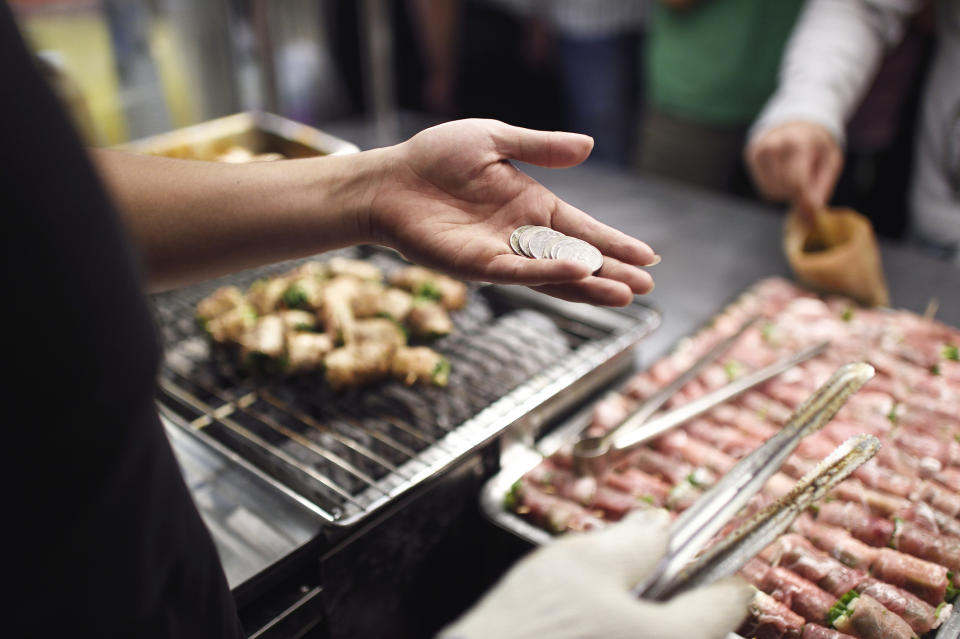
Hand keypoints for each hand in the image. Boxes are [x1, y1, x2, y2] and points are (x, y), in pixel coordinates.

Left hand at [366, 119, 657, 306]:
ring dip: (589, 285)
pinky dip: (548, 274)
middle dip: (611, 273)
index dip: (614, 243)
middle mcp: (522, 235)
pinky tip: (579, 275)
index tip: (648, 256)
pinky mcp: (476, 265)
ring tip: (625, 295)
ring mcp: (501, 253)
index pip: (582, 229)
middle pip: (576, 258)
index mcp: (532, 205)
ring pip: (553, 275)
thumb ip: (541, 147)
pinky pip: (518, 272)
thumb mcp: (495, 139)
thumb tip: (590, 145)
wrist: (391, 179)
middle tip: (647, 286)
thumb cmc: (436, 157)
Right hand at [438, 510, 752, 638]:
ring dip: (643, 619)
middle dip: (675, 599)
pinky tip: (583, 627)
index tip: (721, 564)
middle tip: (641, 578)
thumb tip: (658, 524)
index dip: (724, 573)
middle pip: (696, 630)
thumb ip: (632, 541)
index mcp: (674, 637)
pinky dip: (619, 633)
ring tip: (599, 604)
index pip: (728, 604)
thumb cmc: (529, 626)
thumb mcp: (579, 564)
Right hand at [745, 121, 843, 216]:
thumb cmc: (816, 144)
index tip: (810, 217)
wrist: (795, 121)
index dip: (804, 203)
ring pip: (770, 192)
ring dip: (784, 191)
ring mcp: (758, 151)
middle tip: (807, 184)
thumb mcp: (830, 161)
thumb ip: (822, 187)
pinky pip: (763, 187)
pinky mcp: (751, 155)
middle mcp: (773, 146)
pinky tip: (782, 172)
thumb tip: (812, 212)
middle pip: (783, 190)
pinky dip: (774, 186)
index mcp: (798, 144)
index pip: (796, 184)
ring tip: (794, 175)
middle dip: (797, 194)